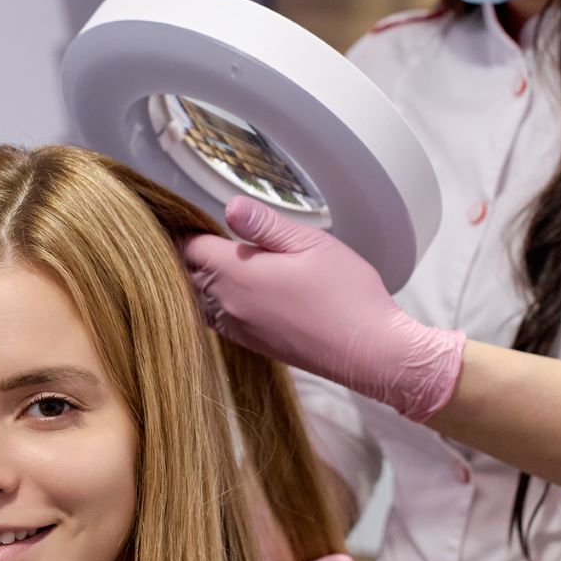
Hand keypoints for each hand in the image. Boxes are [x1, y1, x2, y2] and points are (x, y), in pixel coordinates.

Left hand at [182, 196, 465, 422]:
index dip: (193, 228)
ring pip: (202, 299)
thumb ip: (265, 225)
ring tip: (232, 257)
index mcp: (237, 275)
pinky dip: (221, 301)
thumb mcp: (311, 244)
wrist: (371, 353)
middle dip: (197, 252)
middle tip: (218, 231)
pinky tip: (246, 288)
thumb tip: (230, 207)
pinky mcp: (253, 344)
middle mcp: (229, 306)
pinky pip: (219, 319)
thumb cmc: (347, 296)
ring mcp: (239, 329)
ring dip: (208, 279)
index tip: (203, 216)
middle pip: (190, 274)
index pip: (190, 247)